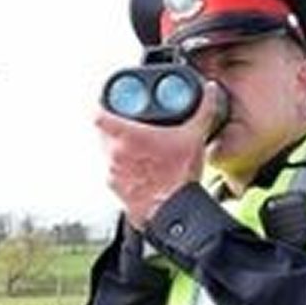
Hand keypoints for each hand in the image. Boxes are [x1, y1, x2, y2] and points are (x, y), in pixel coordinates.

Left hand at [95, 82, 221, 228]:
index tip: (108, 101)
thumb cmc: (179, 179)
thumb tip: (208, 91)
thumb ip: (204, 109)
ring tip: (136, 142)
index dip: (100, 104)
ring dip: (117, 145)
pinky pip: (112, 170)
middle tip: (128, 119)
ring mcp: (112, 173)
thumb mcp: (194, 137)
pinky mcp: (115, 188)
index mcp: (127, 138)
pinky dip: (122, 165)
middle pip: (101, 131)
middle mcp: (114, 155)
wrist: (174, 213)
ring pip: (106, 151)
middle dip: (113, 123)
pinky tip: (138, 164)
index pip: (97, 114)